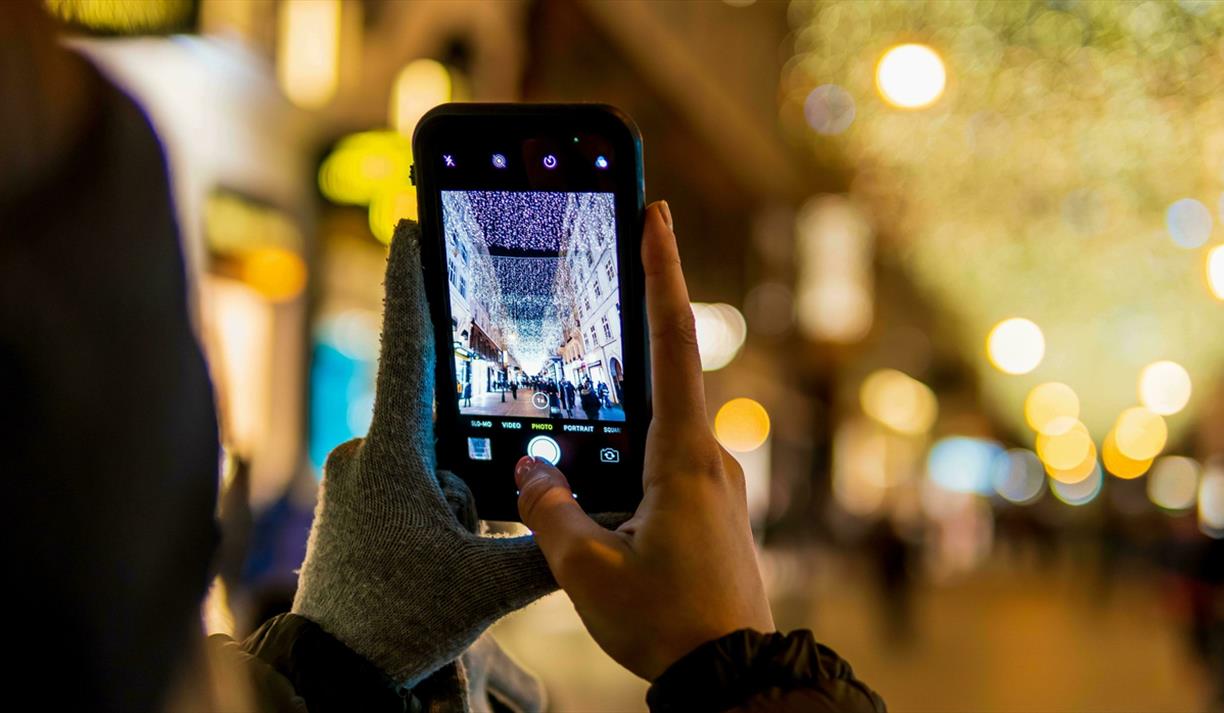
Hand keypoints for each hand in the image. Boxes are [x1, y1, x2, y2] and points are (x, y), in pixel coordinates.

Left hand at [292, 221, 556, 686]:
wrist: (330, 673)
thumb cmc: (397, 621)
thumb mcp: (488, 586)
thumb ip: (546, 545)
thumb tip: (591, 514)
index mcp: (393, 454)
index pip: (407, 348)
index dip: (410, 283)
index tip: (409, 225)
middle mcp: (364, 455)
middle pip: (440, 429)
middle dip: (466, 476)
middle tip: (459, 537)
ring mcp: (353, 482)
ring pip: (431, 468)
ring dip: (453, 505)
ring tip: (440, 565)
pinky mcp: (351, 507)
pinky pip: (410, 489)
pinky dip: (435, 515)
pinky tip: (432, 563)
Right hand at [514, 201, 774, 680]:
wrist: (732, 676)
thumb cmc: (667, 622)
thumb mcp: (587, 569)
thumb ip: (552, 509)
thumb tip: (533, 467)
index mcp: (684, 455)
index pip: (673, 341)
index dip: (663, 271)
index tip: (657, 214)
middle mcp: (710, 458)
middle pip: (662, 379)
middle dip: (625, 346)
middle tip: (589, 313)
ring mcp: (718, 484)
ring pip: (657, 432)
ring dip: (616, 429)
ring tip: (574, 446)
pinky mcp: (714, 510)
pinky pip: (666, 466)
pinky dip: (629, 464)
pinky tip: (599, 495)